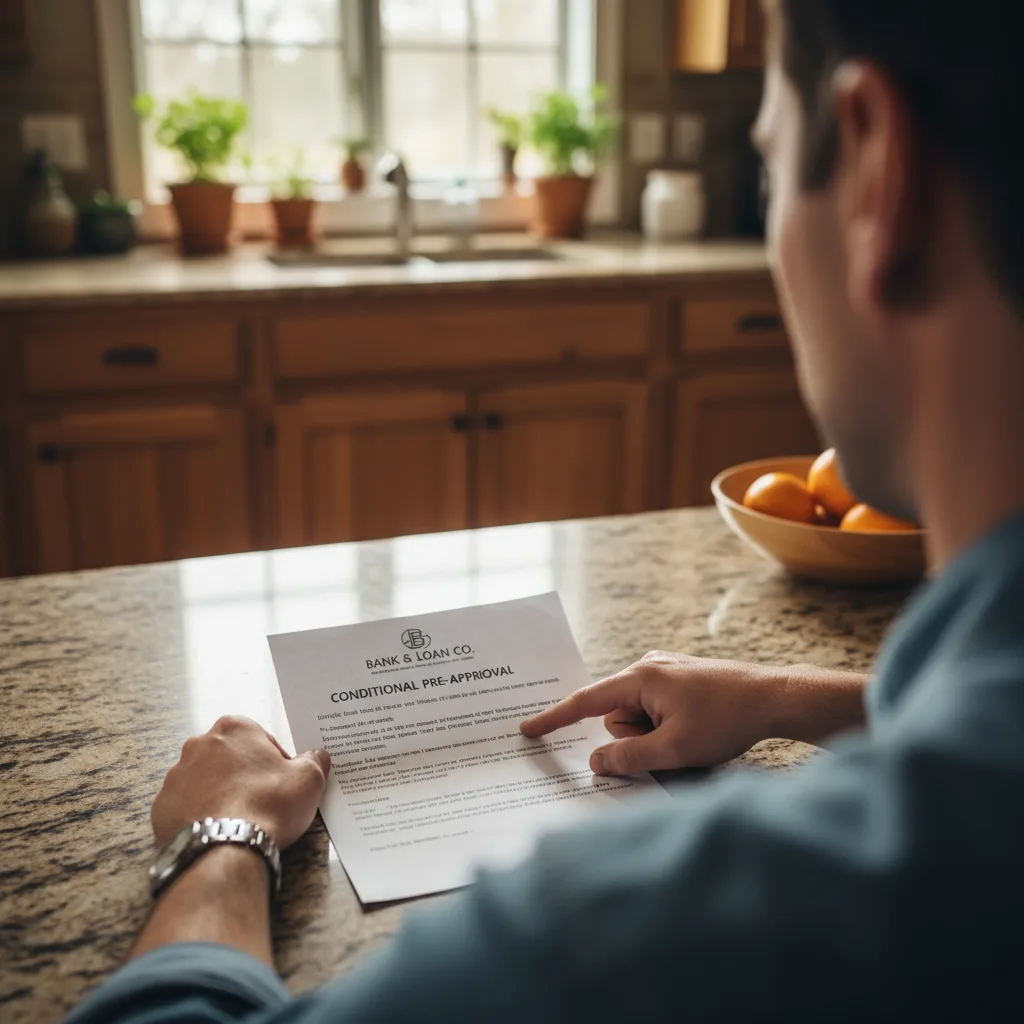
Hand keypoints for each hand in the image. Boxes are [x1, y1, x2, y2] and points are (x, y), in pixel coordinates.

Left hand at [151, 715, 330, 847]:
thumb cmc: (267, 805)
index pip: (261, 739)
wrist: (224, 849)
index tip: (283, 783)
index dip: (276, 762)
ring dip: (220, 795)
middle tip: (262, 802)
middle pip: (229, 758)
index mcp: (235, 728)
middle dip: (244, 776)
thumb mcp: (308, 779)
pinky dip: (200, 817)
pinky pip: (185, 807)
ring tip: (239, 822)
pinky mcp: (161, 807)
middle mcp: (199, 744)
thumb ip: (315, 761)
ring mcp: (175, 776)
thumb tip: (318, 756)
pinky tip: (217, 833)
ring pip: (204, 782)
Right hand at [520, 653, 866, 776]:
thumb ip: (629, 758)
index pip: (585, 702)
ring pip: (636, 718)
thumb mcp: (675, 749)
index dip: (554, 718)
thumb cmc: (727, 720)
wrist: (774, 698)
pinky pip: (653, 711)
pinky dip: (664, 728)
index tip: (526, 729)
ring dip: (653, 736)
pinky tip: (695, 730)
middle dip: (635, 739)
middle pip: (615, 717)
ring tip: (691, 737)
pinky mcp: (677, 680)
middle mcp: (646, 667)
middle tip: (673, 745)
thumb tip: (595, 760)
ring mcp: (663, 671)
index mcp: (639, 677)